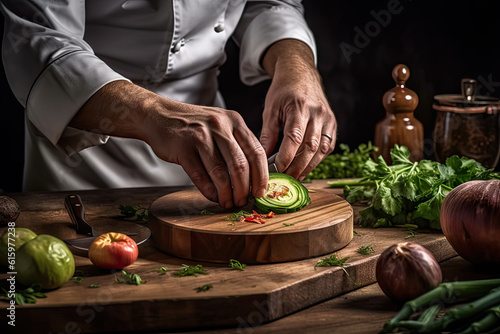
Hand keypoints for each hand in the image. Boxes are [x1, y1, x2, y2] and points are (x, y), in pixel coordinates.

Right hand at [144, 99, 268, 207]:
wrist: (159, 115)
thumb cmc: (193, 124)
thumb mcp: (220, 124)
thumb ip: (237, 143)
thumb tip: (254, 176)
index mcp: (234, 121)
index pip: (256, 151)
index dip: (261, 176)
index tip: (261, 192)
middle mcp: (219, 126)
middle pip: (240, 165)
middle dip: (244, 189)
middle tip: (243, 201)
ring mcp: (200, 136)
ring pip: (220, 173)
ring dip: (226, 193)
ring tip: (228, 202)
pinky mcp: (183, 148)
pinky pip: (200, 175)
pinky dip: (208, 190)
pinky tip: (213, 197)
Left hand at [260, 40, 336, 179]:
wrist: (302, 73)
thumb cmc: (283, 90)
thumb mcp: (270, 108)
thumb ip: (268, 134)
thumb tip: (263, 159)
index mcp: (299, 106)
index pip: (294, 137)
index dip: (286, 157)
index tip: (276, 170)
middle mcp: (317, 112)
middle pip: (310, 147)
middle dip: (298, 167)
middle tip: (285, 180)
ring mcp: (328, 118)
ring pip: (322, 149)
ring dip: (309, 167)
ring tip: (295, 178)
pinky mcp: (333, 123)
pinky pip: (328, 146)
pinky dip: (317, 159)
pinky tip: (306, 168)